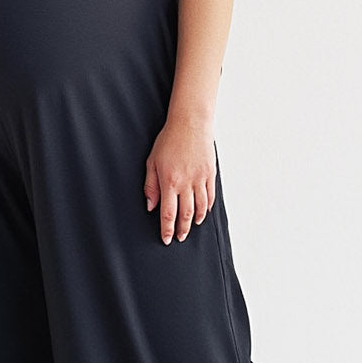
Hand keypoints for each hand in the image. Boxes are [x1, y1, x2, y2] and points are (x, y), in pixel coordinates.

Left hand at [143, 117, 215, 244]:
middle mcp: (186, 183)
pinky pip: (210, 196)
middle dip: (182, 230)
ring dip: (195, 220)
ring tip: (191, 227)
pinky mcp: (210, 174)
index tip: (166, 239)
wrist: (191, 123)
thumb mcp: (152, 161)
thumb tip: (150, 205)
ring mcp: (200, 179)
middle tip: (180, 238)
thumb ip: (151, 185)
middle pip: (185, 214)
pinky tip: (202, 212)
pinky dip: (206, 207)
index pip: (168, 213)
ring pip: (199, 208)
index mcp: (169, 182)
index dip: (167, 229)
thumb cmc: (169, 140)